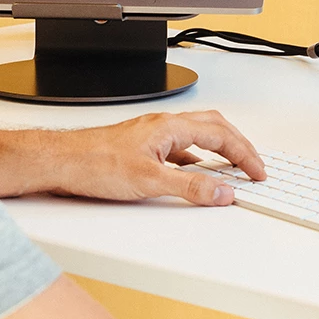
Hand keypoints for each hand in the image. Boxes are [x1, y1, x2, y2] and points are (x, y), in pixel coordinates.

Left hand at [0, 111, 265, 205]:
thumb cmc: (94, 164)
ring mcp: (151, 134)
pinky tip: (191, 171)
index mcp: (170, 127)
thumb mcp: (150, 182)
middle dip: (239, 146)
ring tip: (231, 167)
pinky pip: (179, 146)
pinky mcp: (140, 146)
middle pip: (214, 127)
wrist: (59, 162)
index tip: (258, 173)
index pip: (222, 135)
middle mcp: (162, 125)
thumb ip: (190, 188)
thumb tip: (222, 192)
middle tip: (253, 166)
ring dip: (219, 148)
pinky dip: (196, 157)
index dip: (246, 155)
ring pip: (196, 134)